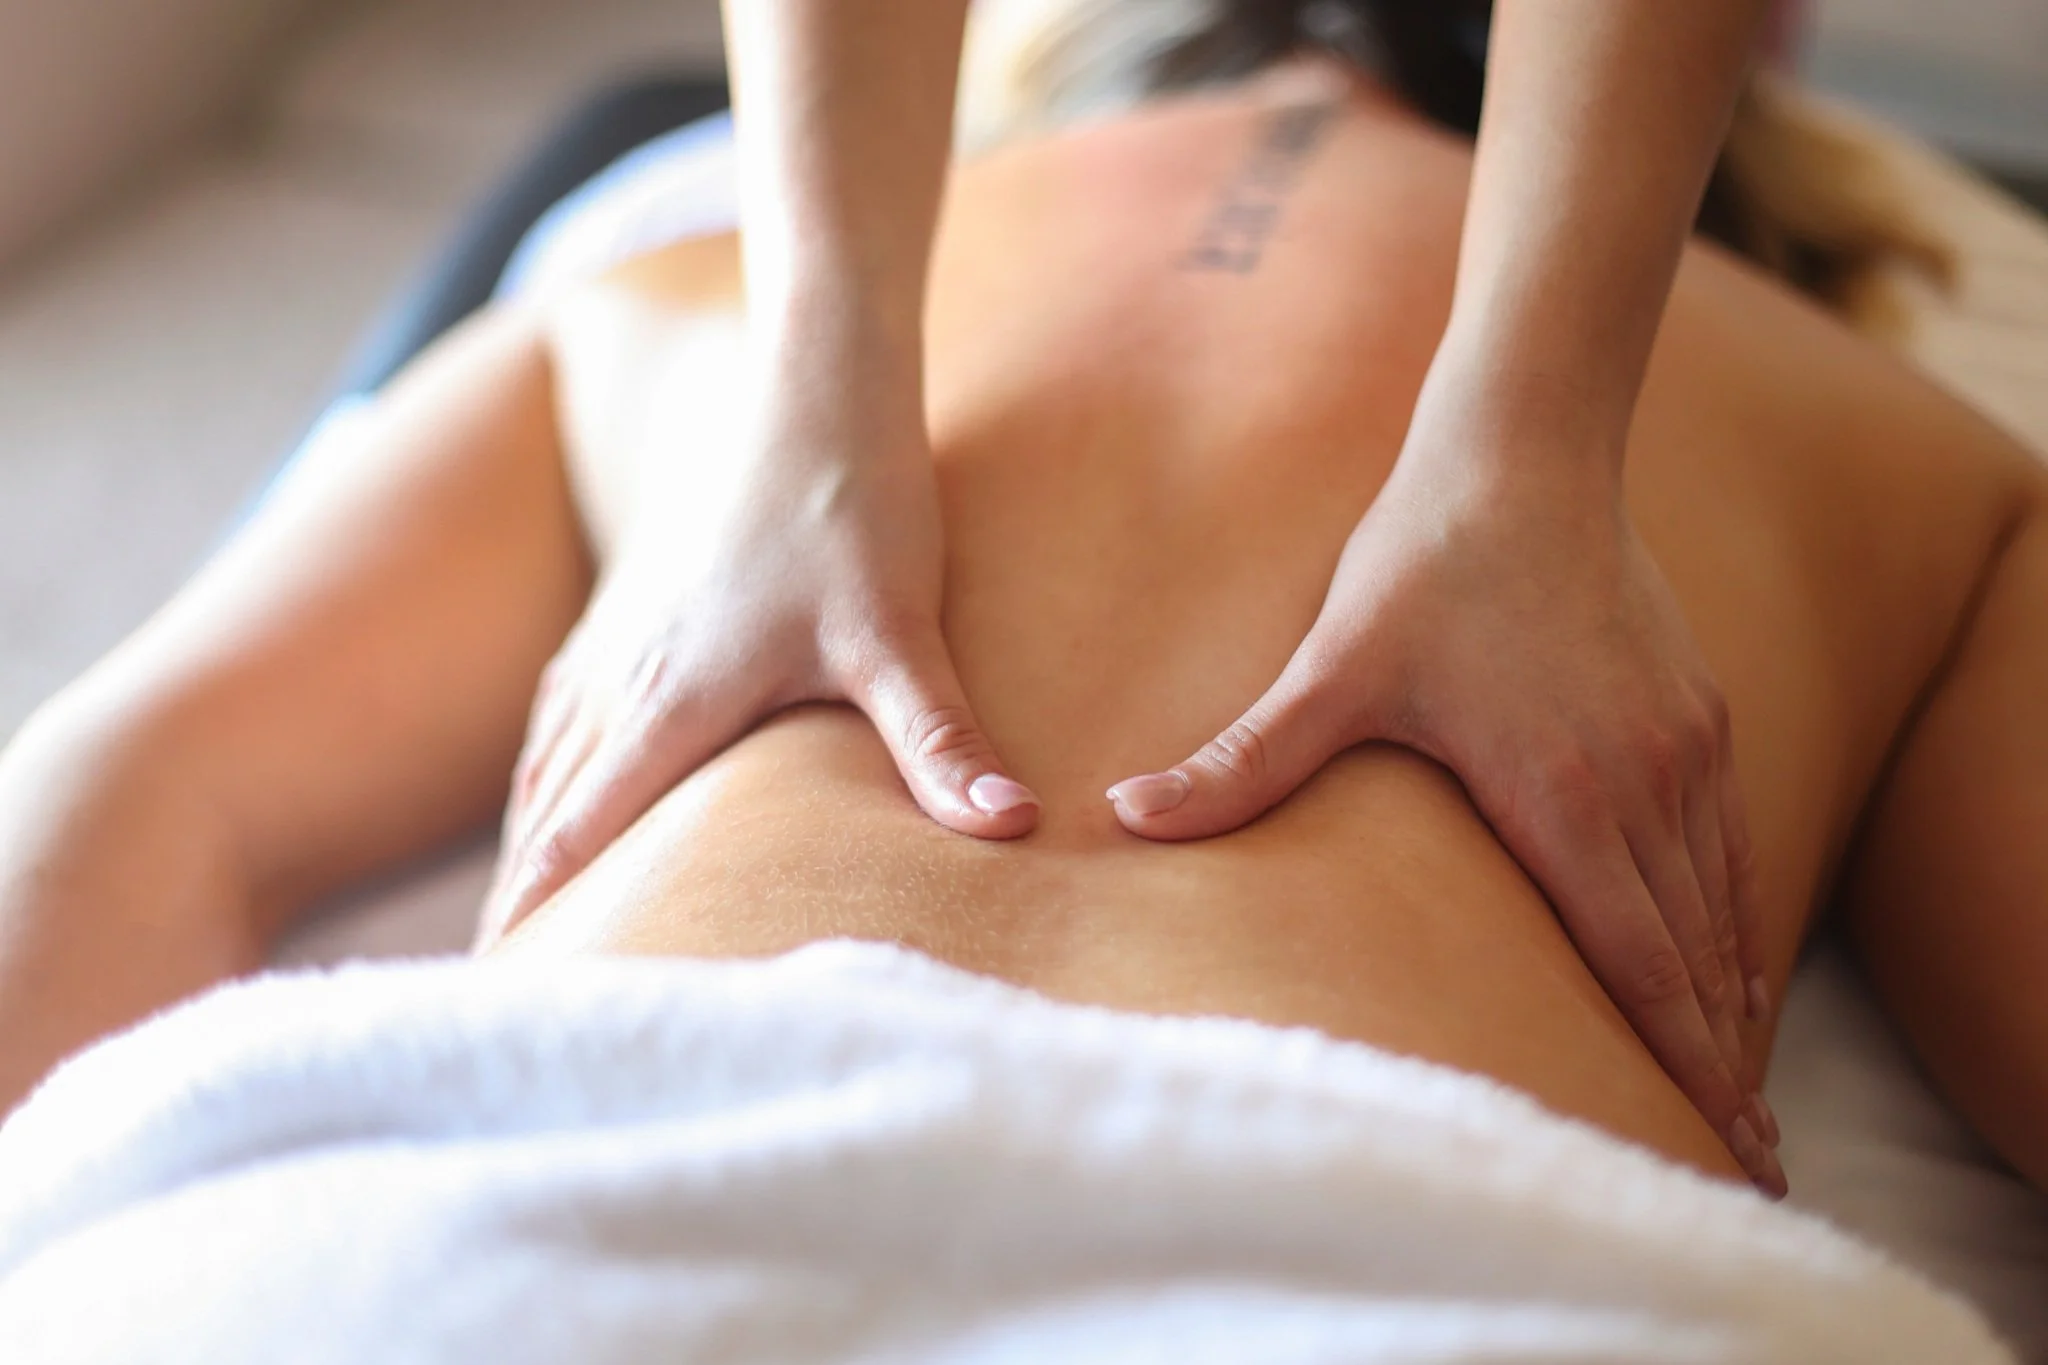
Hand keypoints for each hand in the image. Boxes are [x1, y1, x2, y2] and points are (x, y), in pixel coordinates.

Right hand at [475, 338, 1037, 947]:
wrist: (818, 392)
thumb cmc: (854, 510)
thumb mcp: (900, 635)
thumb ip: (941, 741)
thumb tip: (1011, 829)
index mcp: (671, 704)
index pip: (579, 836)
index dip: (536, 918)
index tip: (494, 991)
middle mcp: (626, 677)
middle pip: (550, 810)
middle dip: (524, 898)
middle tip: (497, 986)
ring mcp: (624, 636)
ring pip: (551, 759)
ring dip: (533, 836)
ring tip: (518, 911)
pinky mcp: (643, 604)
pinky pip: (567, 706)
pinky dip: (549, 765)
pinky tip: (553, 780)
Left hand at [1104, 416, 1781, 1194]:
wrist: (1523, 451)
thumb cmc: (1425, 562)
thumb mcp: (1330, 668)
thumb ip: (1243, 760)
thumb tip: (1125, 817)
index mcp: (1563, 793)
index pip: (1637, 961)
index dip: (1676, 1060)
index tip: (1721, 1142)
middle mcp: (1646, 782)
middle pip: (1693, 956)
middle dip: (1719, 1061)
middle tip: (1745, 1157)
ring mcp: (1686, 746)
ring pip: (1722, 905)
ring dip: (1733, 998)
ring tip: (1741, 1085)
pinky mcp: (1700, 711)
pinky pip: (1732, 842)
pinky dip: (1737, 918)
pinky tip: (1731, 960)